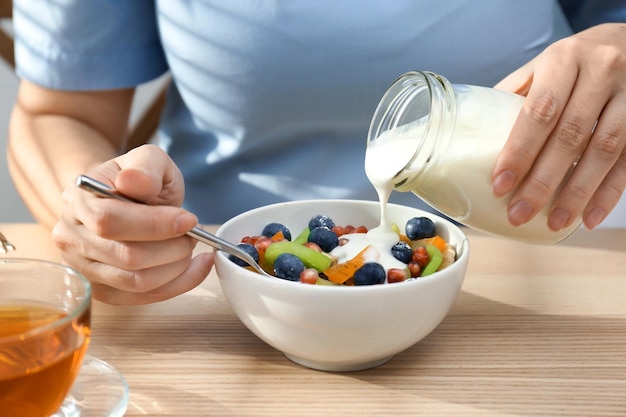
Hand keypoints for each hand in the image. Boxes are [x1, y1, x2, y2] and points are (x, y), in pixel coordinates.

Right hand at [52, 144, 213, 304]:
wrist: (128, 200)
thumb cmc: (139, 181)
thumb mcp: (148, 159)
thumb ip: (145, 167)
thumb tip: (134, 182)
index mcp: (77, 201)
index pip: (109, 221)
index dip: (155, 224)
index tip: (189, 220)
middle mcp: (71, 239)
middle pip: (126, 256)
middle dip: (172, 247)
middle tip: (194, 233)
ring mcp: (84, 269)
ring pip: (137, 281)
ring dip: (177, 266)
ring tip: (190, 246)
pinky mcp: (103, 291)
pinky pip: (144, 298)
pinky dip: (179, 284)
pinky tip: (196, 266)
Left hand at [492, 23, 625, 230]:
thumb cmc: (574, 61)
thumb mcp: (543, 65)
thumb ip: (515, 95)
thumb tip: (477, 137)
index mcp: (564, 59)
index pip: (539, 111)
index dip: (520, 151)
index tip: (500, 185)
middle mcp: (601, 73)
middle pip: (570, 135)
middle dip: (543, 180)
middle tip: (520, 212)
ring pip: (604, 150)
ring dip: (577, 192)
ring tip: (554, 222)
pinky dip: (609, 193)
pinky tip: (588, 218)